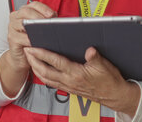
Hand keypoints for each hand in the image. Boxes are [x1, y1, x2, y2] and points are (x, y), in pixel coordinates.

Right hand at [7, 1, 56, 69]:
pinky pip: (20, 37)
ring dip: (34, 27)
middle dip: (38, 16)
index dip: (43, 8)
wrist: (23, 57)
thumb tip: (56, 19)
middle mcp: (16, 16)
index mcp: (24, 11)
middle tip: (48, 23)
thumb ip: (47, 22)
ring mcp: (12, 27)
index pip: (34, 4)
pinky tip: (37, 42)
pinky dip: (29, 40)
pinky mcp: (11, 38)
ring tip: (44, 32)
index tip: (52, 15)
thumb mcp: (41, 29)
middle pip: (26, 11)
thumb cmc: (33, 41)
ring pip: (22, 23)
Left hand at [24, 46, 140, 115]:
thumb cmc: (110, 81)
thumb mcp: (105, 66)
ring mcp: (69, 86)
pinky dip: (43, 76)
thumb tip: (89, 50)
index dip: (43, 54)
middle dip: (34, 61)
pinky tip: (41, 71)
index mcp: (77, 74)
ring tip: (30, 59)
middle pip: (45, 72)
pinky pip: (52, 83)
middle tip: (26, 51)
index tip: (33, 47)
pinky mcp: (70, 89)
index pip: (55, 62)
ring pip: (46, 79)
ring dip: (36, 69)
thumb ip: (95, 57)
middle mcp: (70, 81)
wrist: (115, 96)